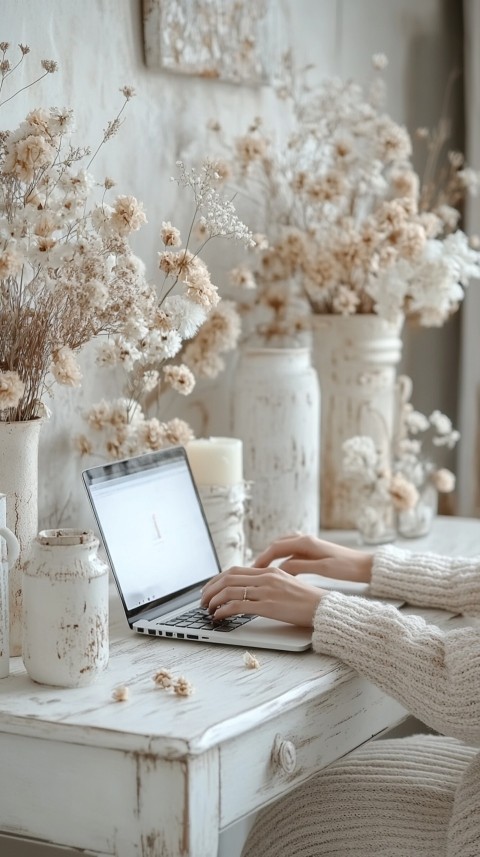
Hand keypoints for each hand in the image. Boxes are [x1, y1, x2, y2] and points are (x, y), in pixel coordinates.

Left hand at [201, 565, 324, 626]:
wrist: (323, 609)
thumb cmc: (307, 601)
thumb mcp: (286, 585)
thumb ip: (267, 584)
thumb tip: (249, 591)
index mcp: (269, 571)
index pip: (235, 570)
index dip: (217, 579)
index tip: (209, 588)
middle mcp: (266, 577)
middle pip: (228, 578)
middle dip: (210, 589)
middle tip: (203, 600)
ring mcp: (266, 591)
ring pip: (229, 590)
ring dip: (214, 600)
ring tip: (208, 610)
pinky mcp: (267, 606)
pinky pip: (237, 605)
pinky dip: (223, 611)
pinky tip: (219, 616)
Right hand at [253, 534, 372, 583]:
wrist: (364, 565)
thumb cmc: (346, 567)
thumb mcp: (322, 569)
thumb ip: (300, 566)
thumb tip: (282, 567)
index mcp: (306, 542)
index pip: (276, 547)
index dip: (263, 558)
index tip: (253, 568)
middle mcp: (306, 539)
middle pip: (278, 545)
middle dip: (265, 557)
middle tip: (254, 569)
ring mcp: (309, 544)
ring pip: (284, 546)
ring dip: (273, 555)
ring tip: (264, 568)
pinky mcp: (313, 550)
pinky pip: (292, 550)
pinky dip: (282, 556)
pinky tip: (281, 566)